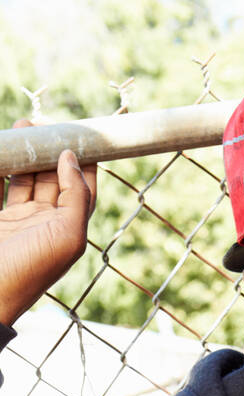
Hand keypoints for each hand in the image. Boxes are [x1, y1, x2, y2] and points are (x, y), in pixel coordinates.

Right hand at [0, 118, 97, 326]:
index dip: (84, 161)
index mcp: (66, 229)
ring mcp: (16, 221)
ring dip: (25, 154)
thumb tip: (72, 158)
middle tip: (42, 124)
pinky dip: (0, 167)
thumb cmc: (28, 270)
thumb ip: (76, 197)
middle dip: (49, 150)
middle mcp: (44, 224)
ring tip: (22, 126)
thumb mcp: (66, 236)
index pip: (82, 189)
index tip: (82, 133)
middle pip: (52, 179)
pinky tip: (2, 148)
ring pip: (24, 179)